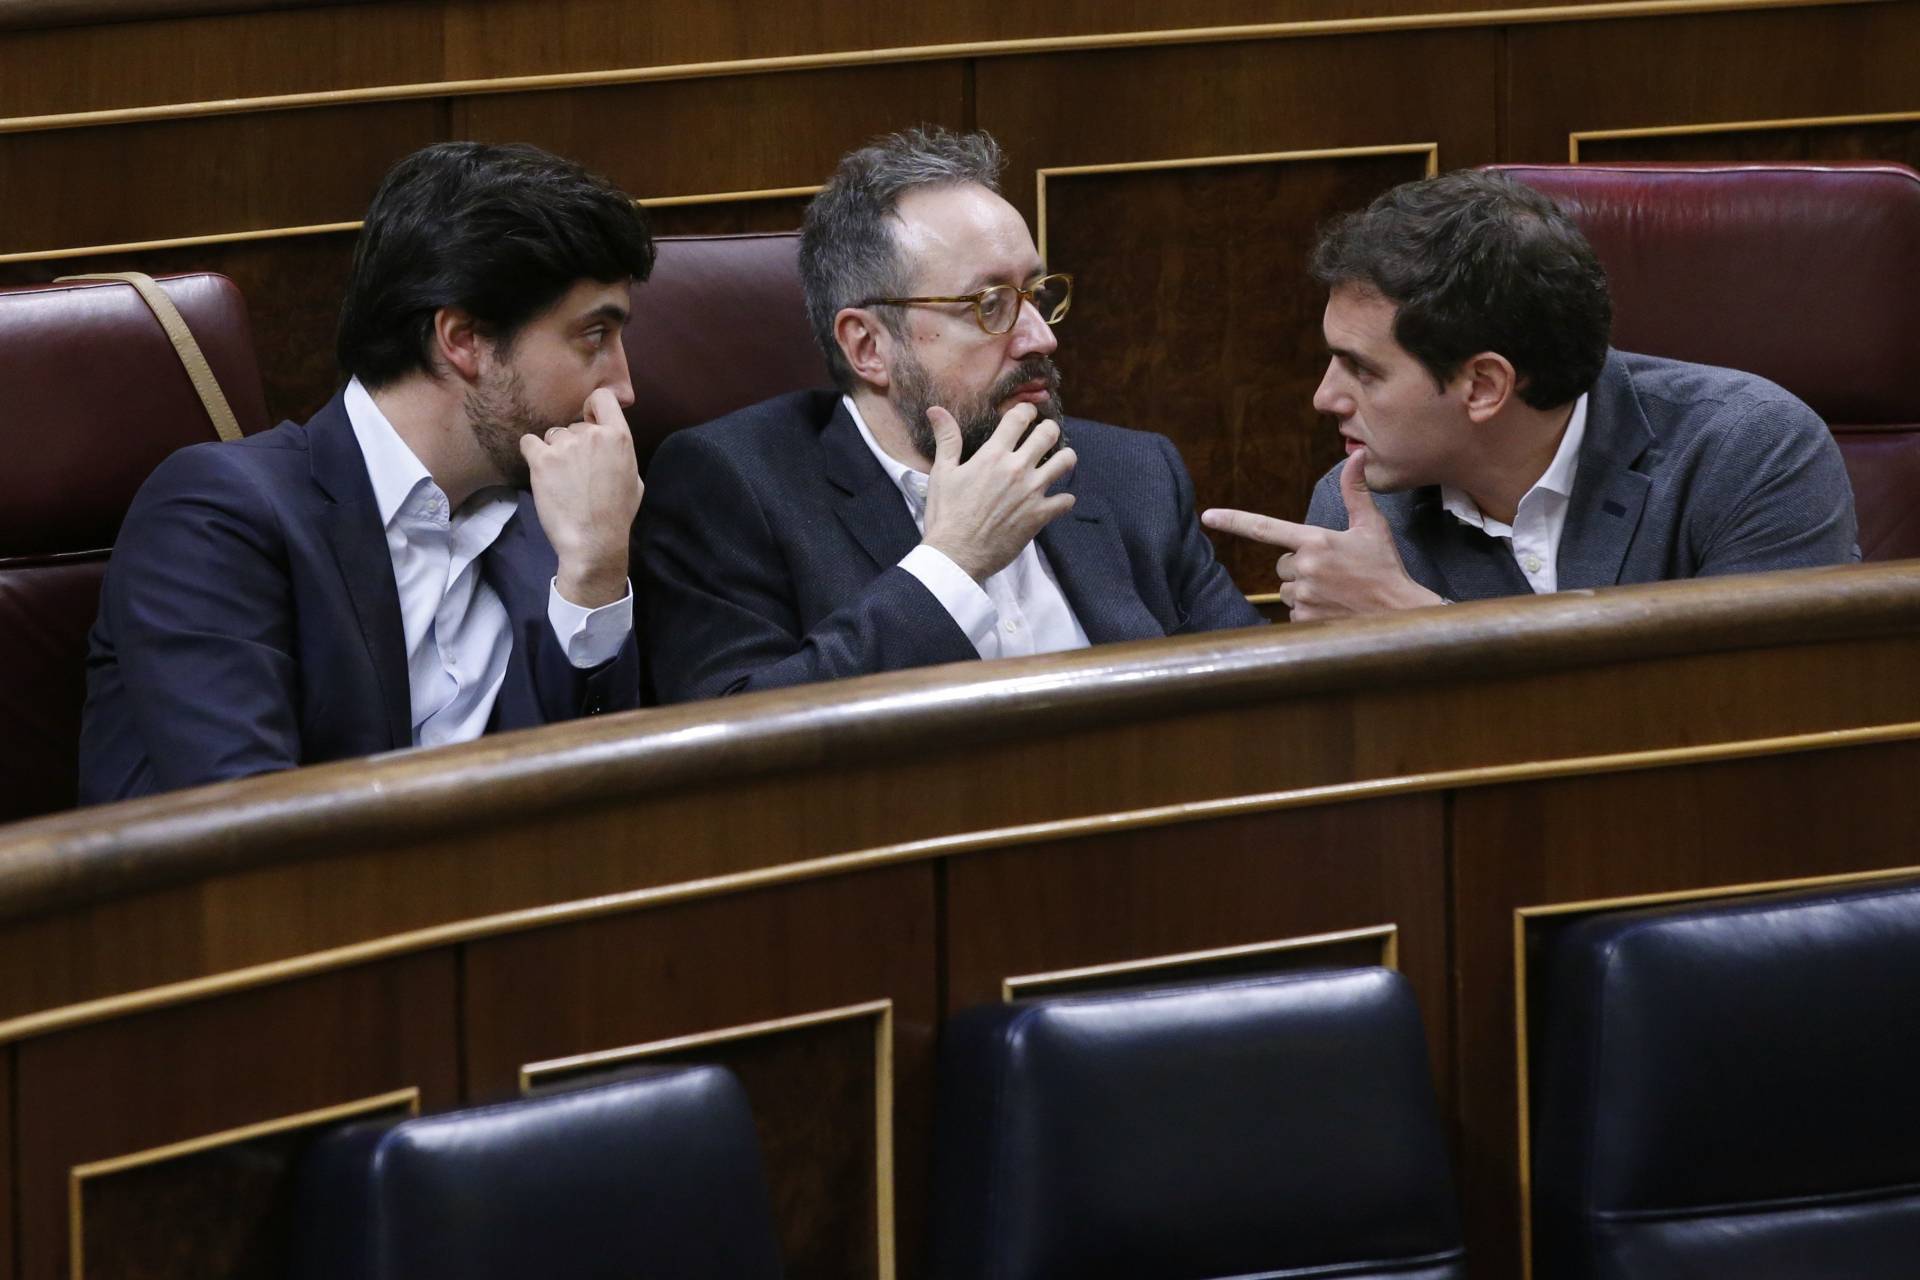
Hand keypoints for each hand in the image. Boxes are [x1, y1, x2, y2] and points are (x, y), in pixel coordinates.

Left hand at [520, 387, 640, 607]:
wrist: (593, 540)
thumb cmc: (617, 514)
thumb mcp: (634, 478)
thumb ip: (620, 452)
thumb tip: (608, 443)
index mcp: (619, 437)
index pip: (603, 398)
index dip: (594, 408)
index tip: (590, 422)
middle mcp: (592, 435)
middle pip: (574, 424)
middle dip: (574, 443)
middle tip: (577, 471)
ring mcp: (565, 446)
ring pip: (553, 435)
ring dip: (554, 451)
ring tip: (561, 478)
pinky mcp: (541, 460)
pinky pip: (529, 442)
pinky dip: (532, 454)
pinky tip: (541, 471)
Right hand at [920, 402, 1076, 582]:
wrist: (956, 555)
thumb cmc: (946, 514)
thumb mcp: (942, 473)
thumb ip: (947, 439)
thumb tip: (936, 410)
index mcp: (993, 455)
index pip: (1019, 418)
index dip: (1026, 411)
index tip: (1027, 414)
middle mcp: (1017, 468)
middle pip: (1048, 434)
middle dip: (1048, 430)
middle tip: (1044, 435)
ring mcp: (1032, 492)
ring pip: (1065, 462)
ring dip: (1064, 458)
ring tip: (1057, 461)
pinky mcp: (1040, 516)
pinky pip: (1066, 501)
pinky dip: (1063, 500)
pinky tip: (1055, 500)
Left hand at [1201, 447, 1441, 620]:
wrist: (1399, 614)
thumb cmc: (1385, 568)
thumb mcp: (1372, 526)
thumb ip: (1355, 491)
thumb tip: (1357, 455)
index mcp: (1315, 541)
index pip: (1265, 528)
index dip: (1233, 521)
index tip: (1208, 516)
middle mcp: (1305, 567)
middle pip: (1282, 565)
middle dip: (1301, 567)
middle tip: (1333, 571)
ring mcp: (1303, 596)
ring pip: (1287, 589)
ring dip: (1305, 589)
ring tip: (1336, 591)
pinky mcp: (1304, 621)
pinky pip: (1293, 612)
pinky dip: (1308, 611)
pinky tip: (1333, 608)